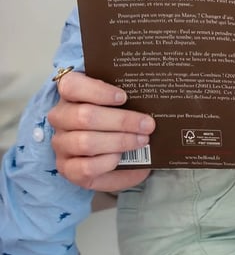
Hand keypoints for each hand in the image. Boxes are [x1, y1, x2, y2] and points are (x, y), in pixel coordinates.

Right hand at [49, 70, 154, 191]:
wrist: (111, 157)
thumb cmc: (116, 123)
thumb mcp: (120, 106)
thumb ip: (127, 99)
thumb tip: (153, 100)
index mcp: (70, 95)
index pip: (71, 85)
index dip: (97, 91)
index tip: (123, 97)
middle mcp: (60, 118)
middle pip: (84, 116)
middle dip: (121, 120)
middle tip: (147, 124)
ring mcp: (61, 144)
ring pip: (85, 142)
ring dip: (119, 141)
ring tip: (141, 140)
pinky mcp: (67, 169)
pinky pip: (85, 166)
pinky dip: (107, 162)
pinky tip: (120, 157)